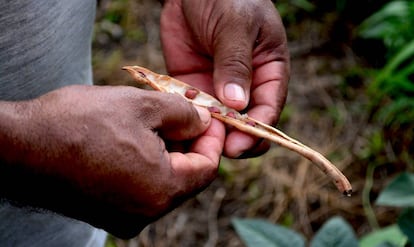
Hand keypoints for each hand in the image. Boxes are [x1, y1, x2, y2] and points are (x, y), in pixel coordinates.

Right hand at [0, 85, 224, 237]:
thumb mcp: (142, 106)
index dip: (213, 138)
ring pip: (163, 180)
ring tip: (158, 121)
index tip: (210, 116)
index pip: (207, 168)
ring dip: (168, 151)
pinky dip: (147, 163)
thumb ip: (184, 114)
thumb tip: (204, 121)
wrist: (17, 146)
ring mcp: (124, 215)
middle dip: (190, 143)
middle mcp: (145, 212)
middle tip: (185, 113)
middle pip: (186, 176)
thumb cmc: (78, 123)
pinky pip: (141, 186)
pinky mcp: (106, 211)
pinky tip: (136, 138)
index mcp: (160, 191)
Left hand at [160, 0, 289, 157]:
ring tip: (193, 141)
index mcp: (269, 72)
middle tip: (214, 149)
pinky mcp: (193, 88)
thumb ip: (236, 63)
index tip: (239, 145)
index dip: (257, 131)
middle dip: (233, 139)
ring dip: (207, 135)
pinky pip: (192, 111)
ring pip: (218, 124)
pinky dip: (186, 121)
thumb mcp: (235, 26)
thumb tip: (237, 104)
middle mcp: (246, 86)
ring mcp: (218, 89)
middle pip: (245, 125)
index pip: (269, 110)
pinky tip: (177, 126)